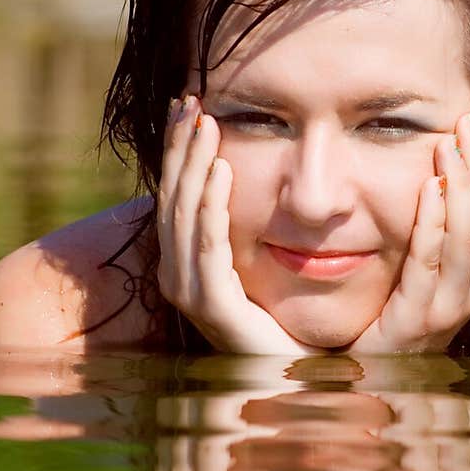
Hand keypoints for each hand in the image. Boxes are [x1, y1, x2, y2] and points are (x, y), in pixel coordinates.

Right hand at [157, 96, 322, 354]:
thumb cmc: (283, 315)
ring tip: (206, 124)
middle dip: (180, 146)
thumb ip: (245, 219)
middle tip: (191, 99)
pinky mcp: (214, 305)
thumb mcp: (258, 255)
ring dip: (194, 165)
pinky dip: (212, 206)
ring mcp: (191, 291)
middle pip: (172, 196)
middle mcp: (178, 274)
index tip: (187, 102)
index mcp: (185, 259)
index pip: (175, 191)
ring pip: (185, 214)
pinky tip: (221, 170)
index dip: (178, 147)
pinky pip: (208, 246)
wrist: (297, 371)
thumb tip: (244, 165)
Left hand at [347, 109, 469, 352]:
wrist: (362, 375)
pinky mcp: (416, 321)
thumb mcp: (421, 265)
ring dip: (461, 185)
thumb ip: (440, 224)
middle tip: (468, 119)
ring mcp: (446, 308)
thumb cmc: (387, 315)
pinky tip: (428, 187)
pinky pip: (429, 264)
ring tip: (448, 144)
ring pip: (468, 238)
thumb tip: (456, 170)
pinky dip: (433, 222)